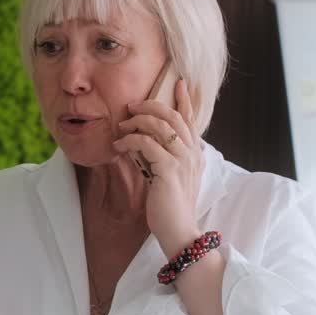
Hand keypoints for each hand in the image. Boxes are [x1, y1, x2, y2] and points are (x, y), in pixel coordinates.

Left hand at [112, 78, 205, 255]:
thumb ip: (167, 160)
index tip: (177, 82)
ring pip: (161, 126)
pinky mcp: (168, 170)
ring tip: (122, 126)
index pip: (190, 120)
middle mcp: (192, 153)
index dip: (183, 99)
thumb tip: (150, 144)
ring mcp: (182, 161)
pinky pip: (147, 144)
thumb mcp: (173, 179)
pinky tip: (119, 145)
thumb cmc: (172, 208)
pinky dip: (131, 140)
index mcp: (195, 154)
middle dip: (151, 106)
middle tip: (132, 106)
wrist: (179, 232)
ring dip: (137, 121)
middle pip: (174, 116)